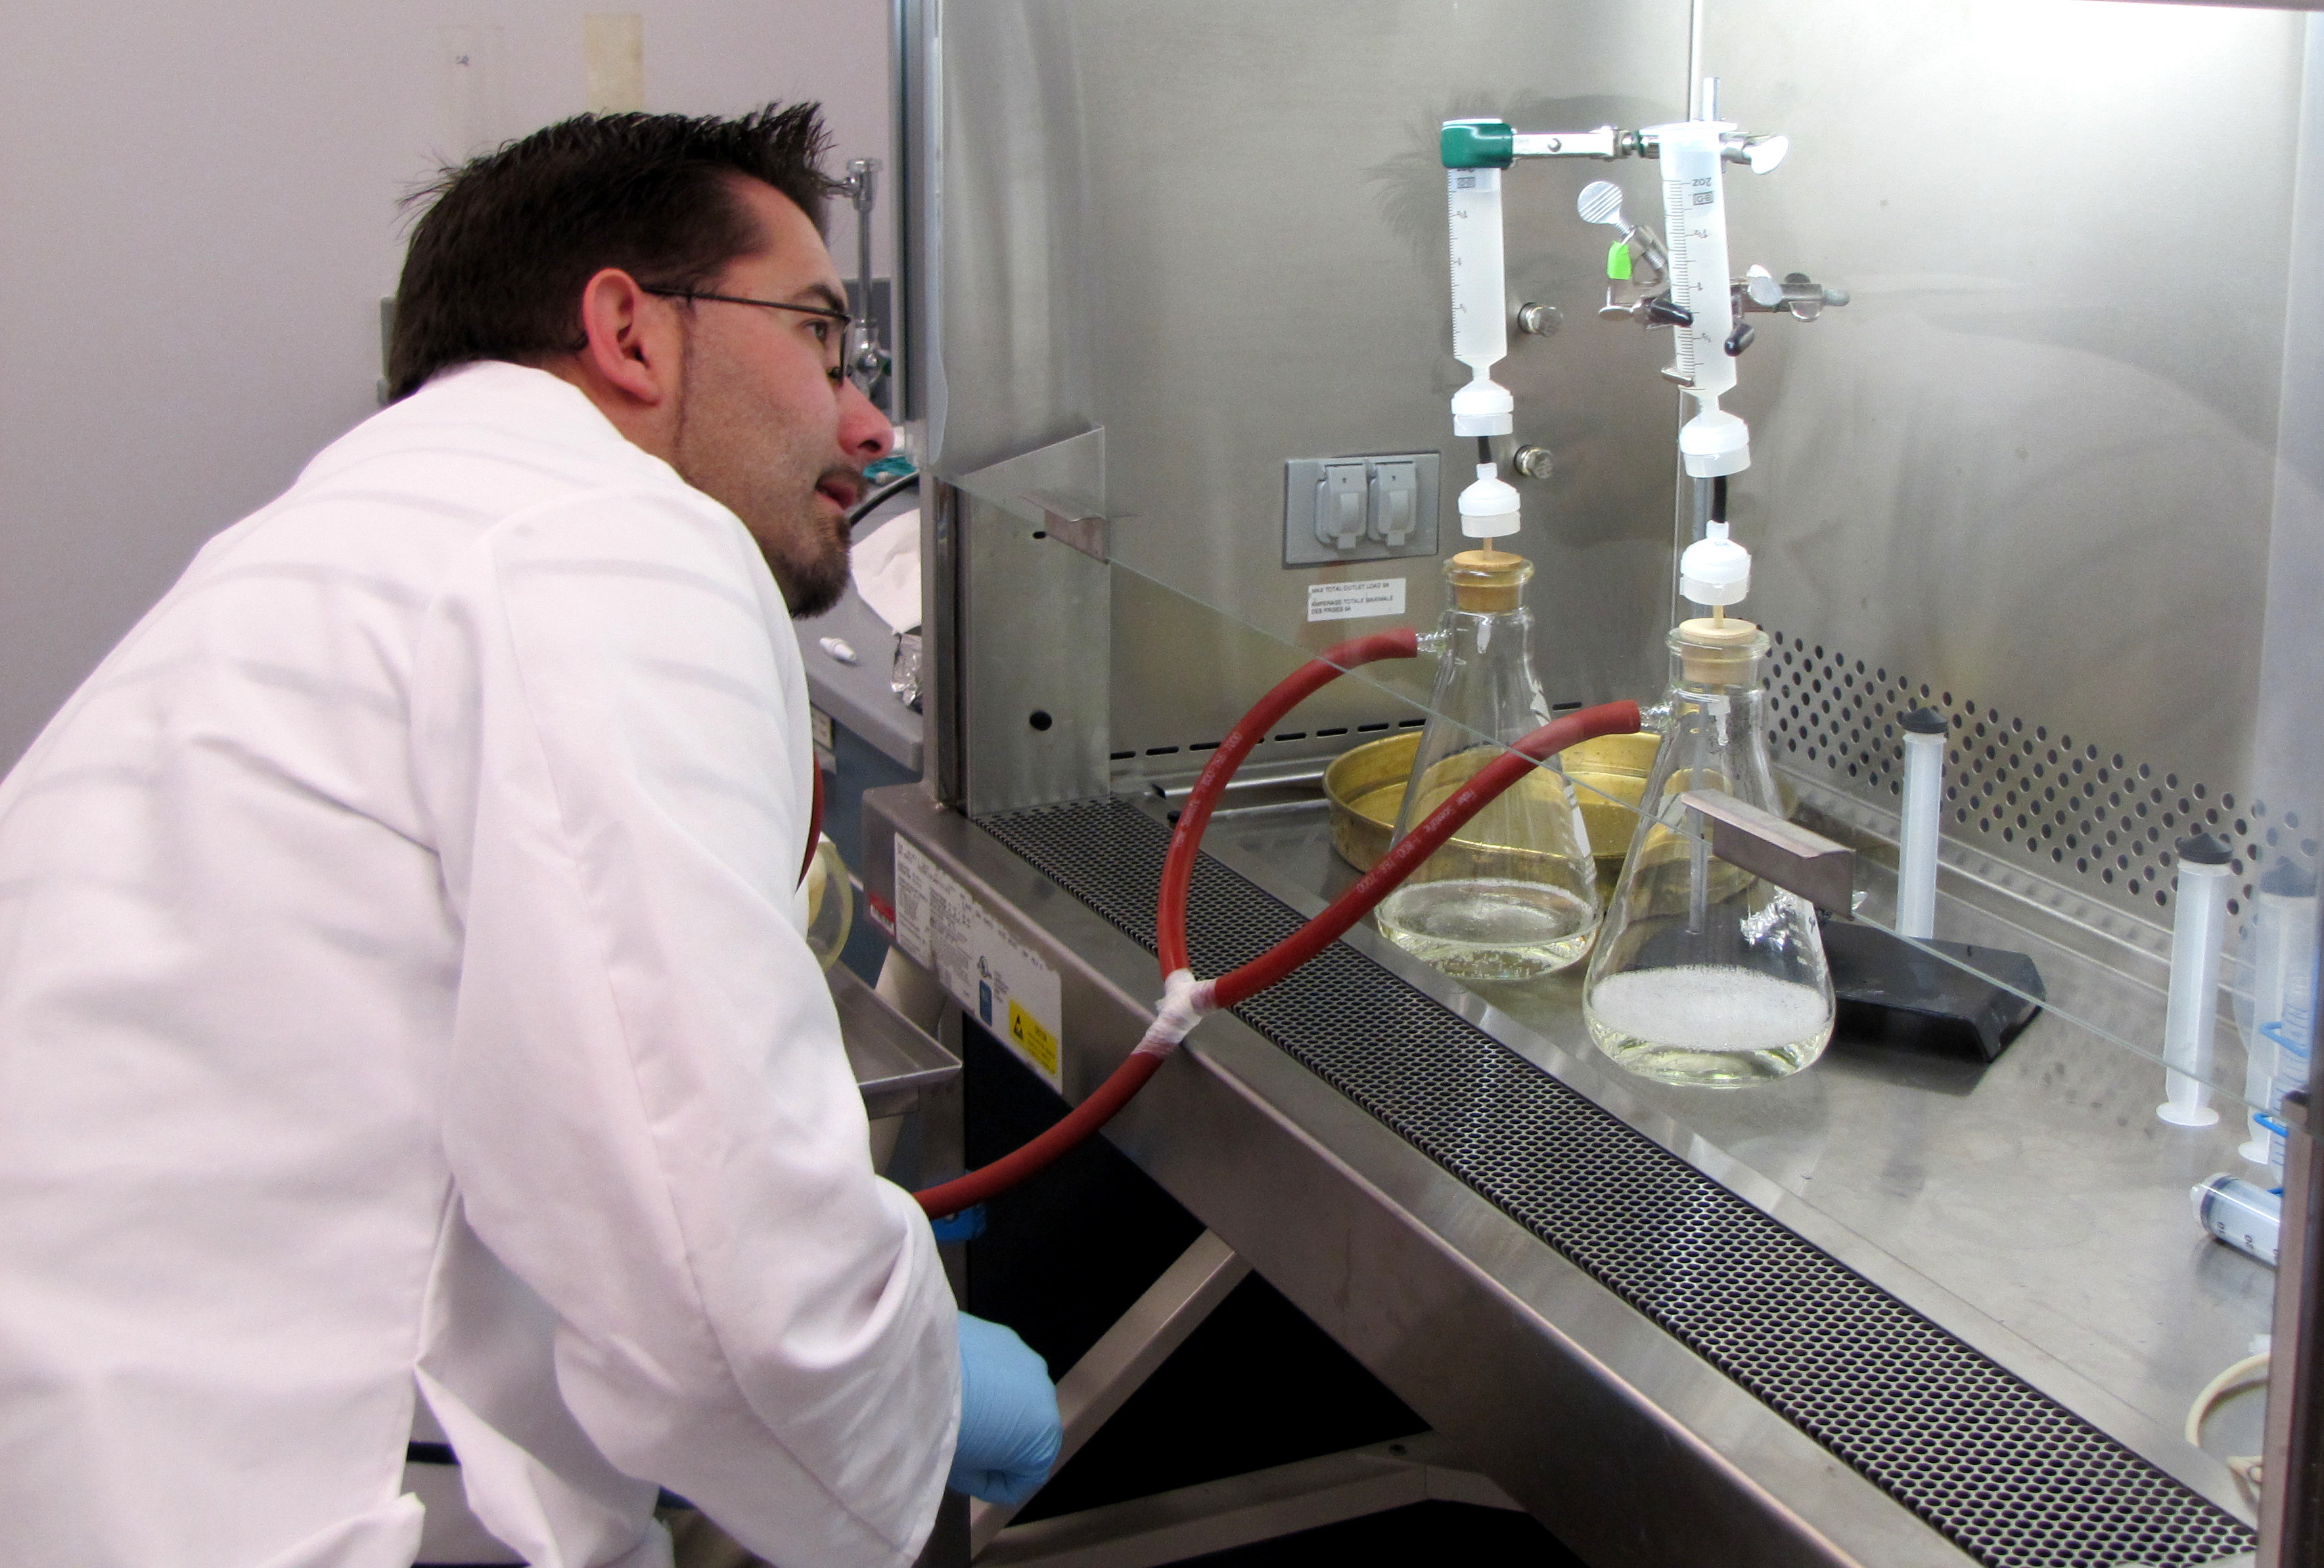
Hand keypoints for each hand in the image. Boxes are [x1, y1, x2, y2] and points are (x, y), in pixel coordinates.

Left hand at [948, 1313, 1060, 1504]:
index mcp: (1044, 1435)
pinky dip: (982, 1375)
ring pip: (1013, 1392)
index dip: (994, 1484)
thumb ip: (981, 1473)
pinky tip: (954, 1378)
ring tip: (958, 1408)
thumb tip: (980, 1462)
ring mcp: (1026, 1359)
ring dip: (993, 1403)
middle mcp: (1045, 1393)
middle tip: (963, 1444)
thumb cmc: (947, 1432)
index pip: (1027, 1476)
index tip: (967, 1479)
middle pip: (1025, 1429)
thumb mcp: (963, 1470)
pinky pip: (997, 1365)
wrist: (922, 1370)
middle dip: (999, 1439)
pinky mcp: (1003, 1335)